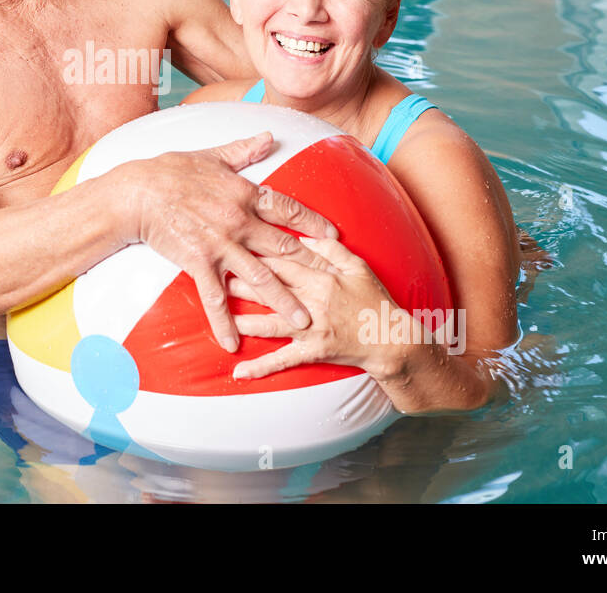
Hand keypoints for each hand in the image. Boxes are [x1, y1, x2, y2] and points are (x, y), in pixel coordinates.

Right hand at [122, 132, 339, 352]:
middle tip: (334, 286)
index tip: (333, 236)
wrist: (137, 192)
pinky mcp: (198, 262)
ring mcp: (220, 244)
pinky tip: (233, 343)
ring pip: (260, 277)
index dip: (312, 222)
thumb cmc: (170, 171)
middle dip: (312, 267)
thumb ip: (243, 150)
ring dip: (283, 301)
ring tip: (302, 323)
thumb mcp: (212, 156)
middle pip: (284, 247)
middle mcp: (239, 221)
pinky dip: (224, 322)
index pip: (287, 209)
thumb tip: (268, 137)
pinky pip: (215, 297)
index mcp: (244, 193)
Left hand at [230, 236, 402, 379]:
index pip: (282, 262)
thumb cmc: (374, 300)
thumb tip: (302, 236)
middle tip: (215, 274)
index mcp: (321, 279)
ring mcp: (310, 330)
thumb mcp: (357, 266)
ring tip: (220, 314)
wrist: (391, 339)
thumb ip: (329, 250)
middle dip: (241, 282)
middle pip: (269, 289)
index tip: (234, 245)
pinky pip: (282, 361)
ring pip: (269, 324)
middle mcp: (312, 303)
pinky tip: (239, 371)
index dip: (256, 254)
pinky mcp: (312, 352)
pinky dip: (260, 367)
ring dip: (243, 320)